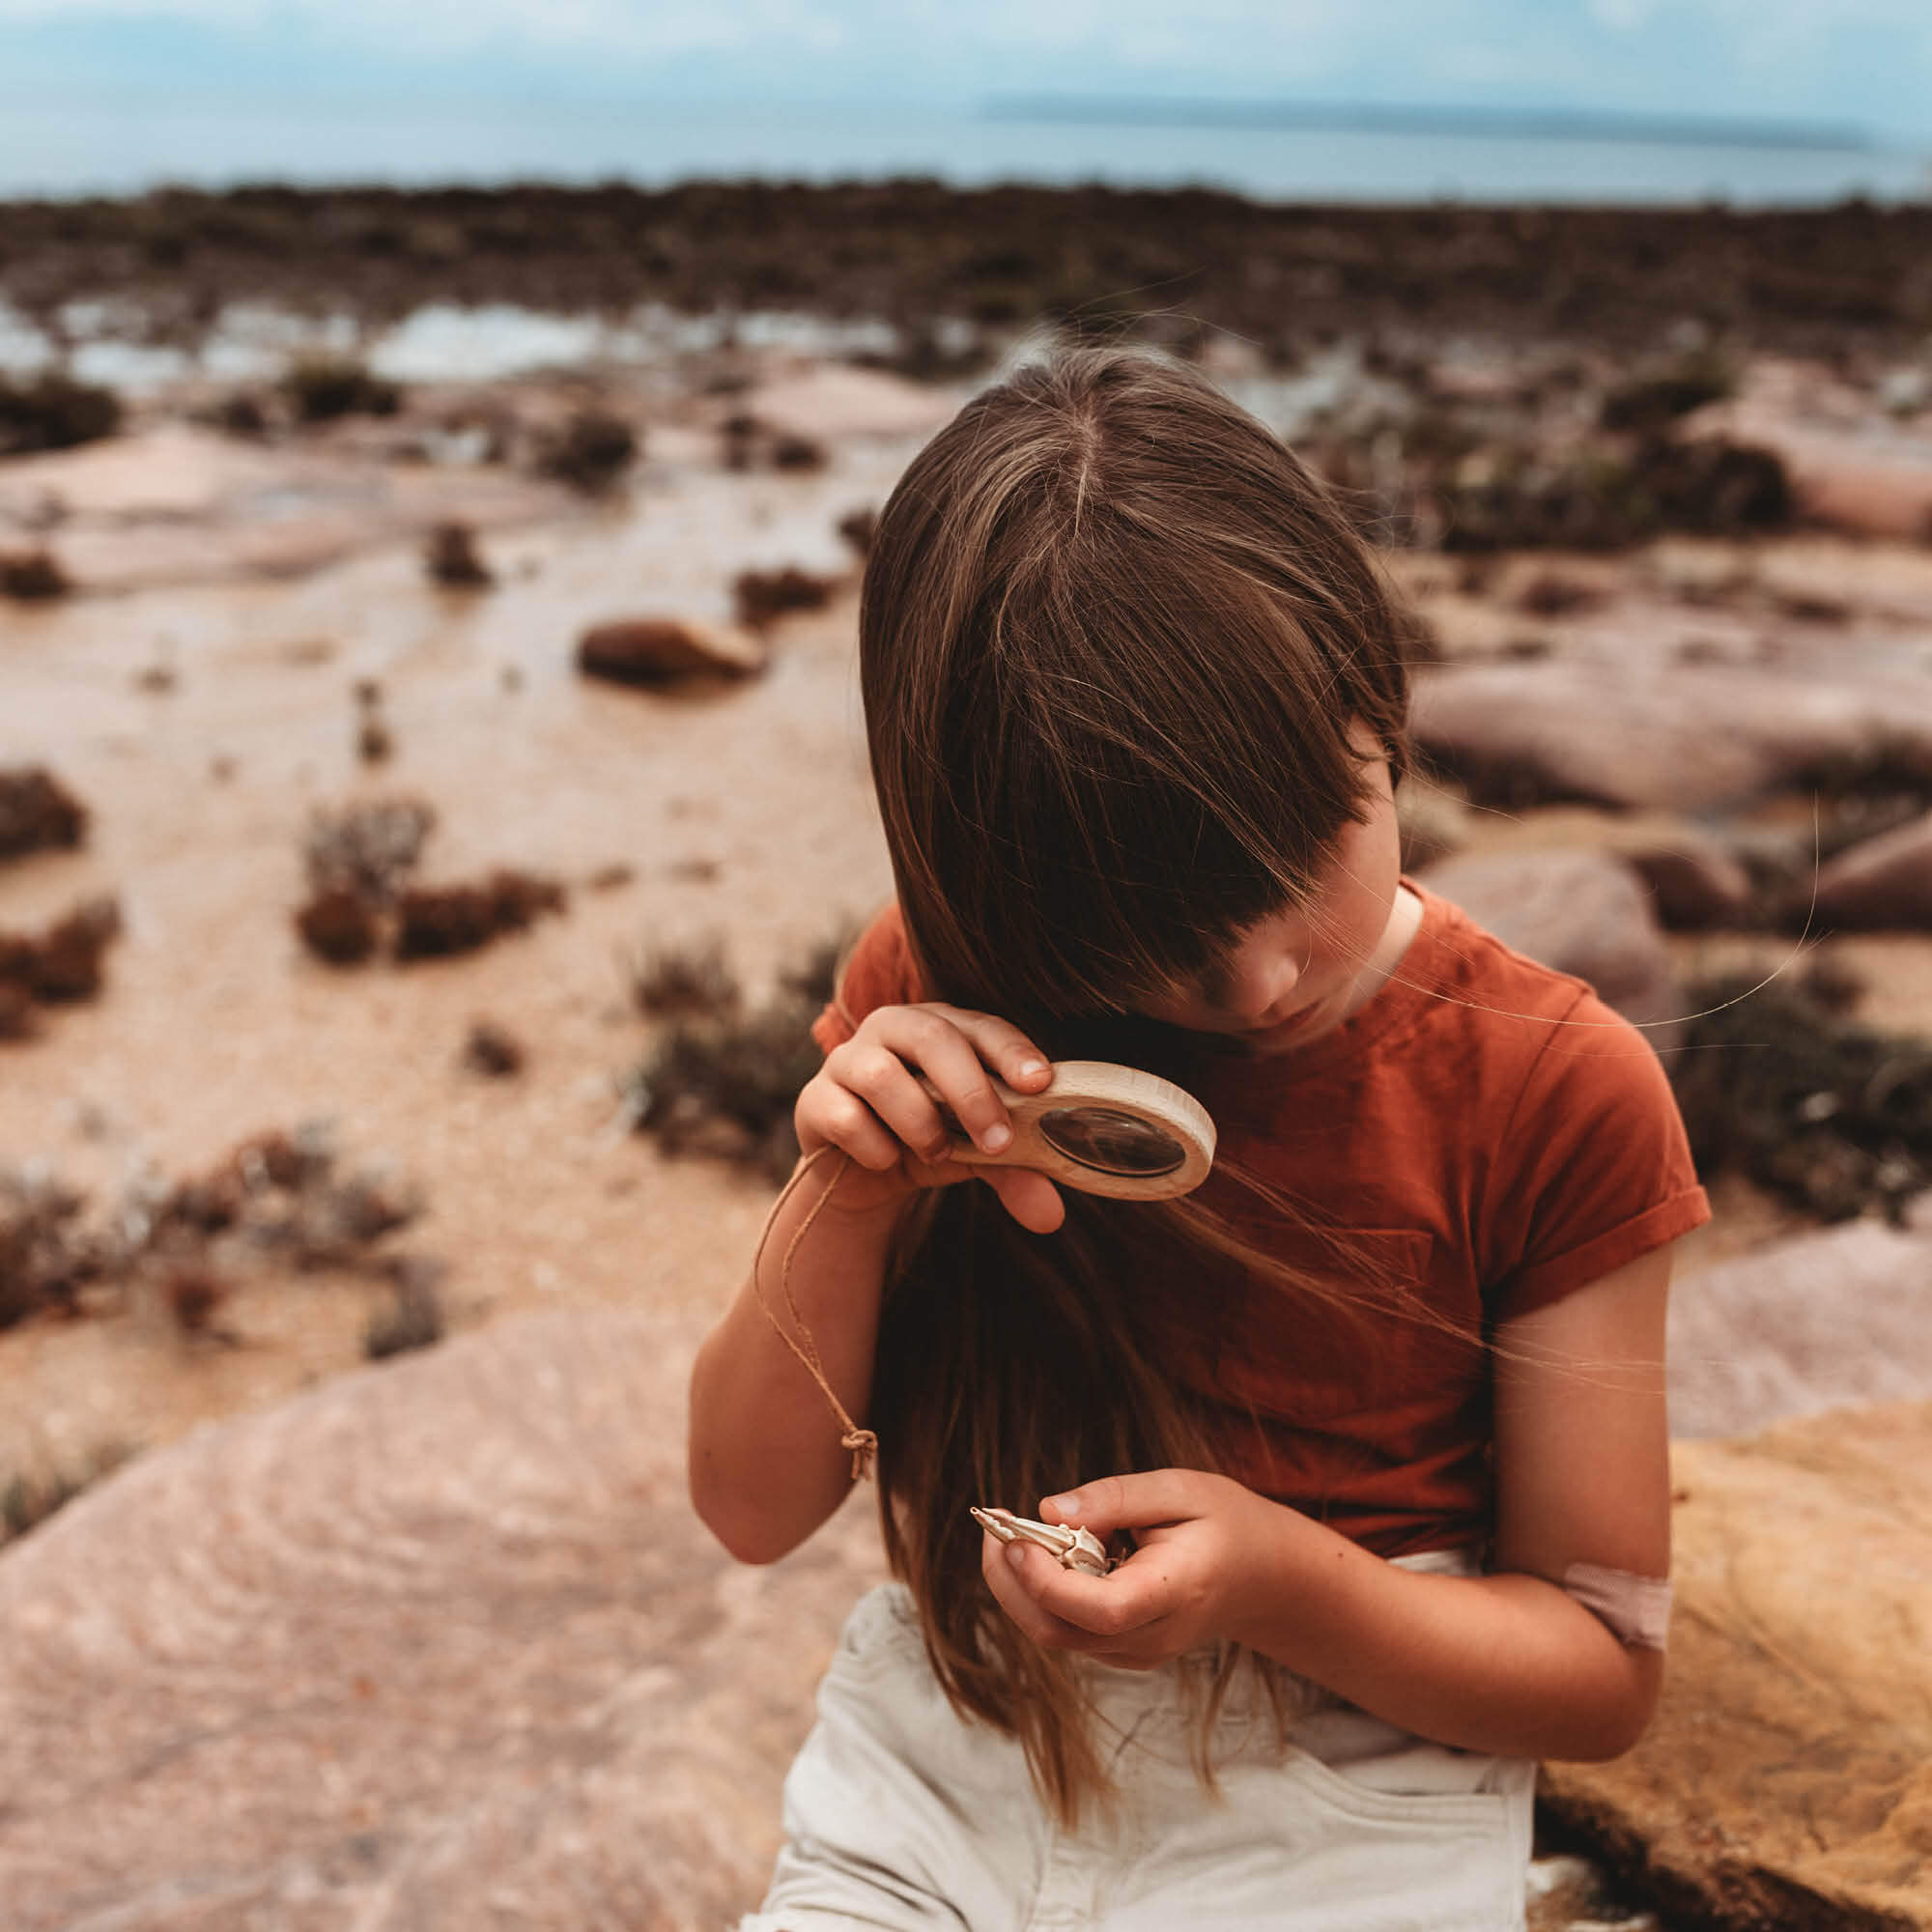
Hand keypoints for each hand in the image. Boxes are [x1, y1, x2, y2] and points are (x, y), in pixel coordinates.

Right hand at [795, 1002, 1063, 1230]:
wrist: (862, 1174)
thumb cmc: (931, 1141)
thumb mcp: (978, 1155)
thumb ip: (1014, 1171)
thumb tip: (1050, 1215)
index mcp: (944, 1028)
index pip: (982, 1026)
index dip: (1011, 1051)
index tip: (1039, 1083)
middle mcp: (895, 1029)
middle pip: (932, 1037)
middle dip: (970, 1091)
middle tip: (998, 1141)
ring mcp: (848, 1059)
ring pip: (881, 1074)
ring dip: (919, 1122)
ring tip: (936, 1153)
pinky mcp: (815, 1099)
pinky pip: (843, 1115)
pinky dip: (873, 1146)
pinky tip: (885, 1161)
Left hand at [980, 1470, 1285, 1669]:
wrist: (1261, 1576)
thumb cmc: (1223, 1523)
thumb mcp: (1180, 1489)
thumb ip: (1115, 1498)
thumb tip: (1048, 1510)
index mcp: (1176, 1593)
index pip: (1103, 1610)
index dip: (1049, 1581)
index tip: (1017, 1537)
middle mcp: (1152, 1637)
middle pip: (1062, 1631)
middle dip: (1013, 1582)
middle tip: (995, 1526)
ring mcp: (1135, 1652)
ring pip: (1054, 1634)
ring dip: (1020, 1586)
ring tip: (1017, 1530)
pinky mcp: (1120, 1651)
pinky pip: (1065, 1629)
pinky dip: (1040, 1593)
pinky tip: (1047, 1552)